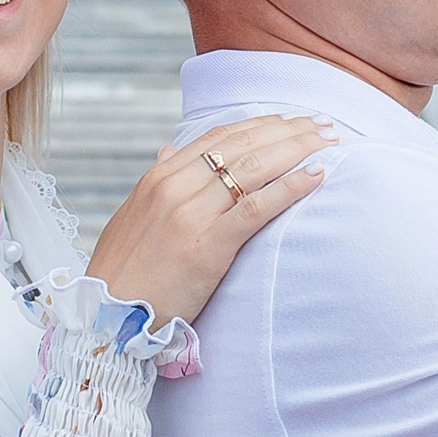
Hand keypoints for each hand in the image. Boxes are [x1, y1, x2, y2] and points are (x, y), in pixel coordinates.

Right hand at [86, 115, 335, 325]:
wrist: (108, 316)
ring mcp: (191, 215)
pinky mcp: (208, 246)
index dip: (260, 124)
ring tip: (329, 143)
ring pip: (253, 168)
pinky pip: (256, 207)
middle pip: (242, 145)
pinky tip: (315, 176)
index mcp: (158, 178)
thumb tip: (168, 152)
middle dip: (287, 130)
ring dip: (297, 150)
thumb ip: (156, 184)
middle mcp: (174, 188)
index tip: (291, 120)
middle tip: (323, 125)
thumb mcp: (133, 217)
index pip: (219, 136)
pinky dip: (290, 187)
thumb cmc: (125, 274)